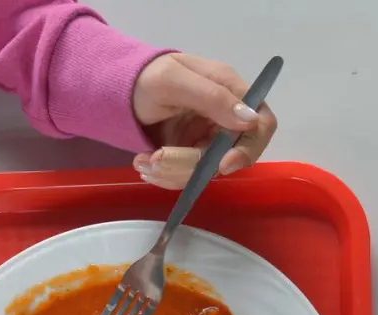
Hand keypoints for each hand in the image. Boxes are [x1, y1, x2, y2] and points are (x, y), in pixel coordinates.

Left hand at [131, 53, 277, 188]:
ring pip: (207, 171)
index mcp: (230, 90)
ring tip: (143, 162)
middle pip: (231, 155)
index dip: (249, 148)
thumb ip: (212, 97)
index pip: (261, 124)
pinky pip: (189, 176)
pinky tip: (144, 163)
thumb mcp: (174, 80)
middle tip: (160, 160)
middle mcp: (225, 117)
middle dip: (195, 165)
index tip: (223, 164)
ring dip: (173, 172)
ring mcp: (209, 138)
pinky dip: (165, 175)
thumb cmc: (144, 76)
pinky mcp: (193, 154)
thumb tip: (251, 119)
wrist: (116, 89)